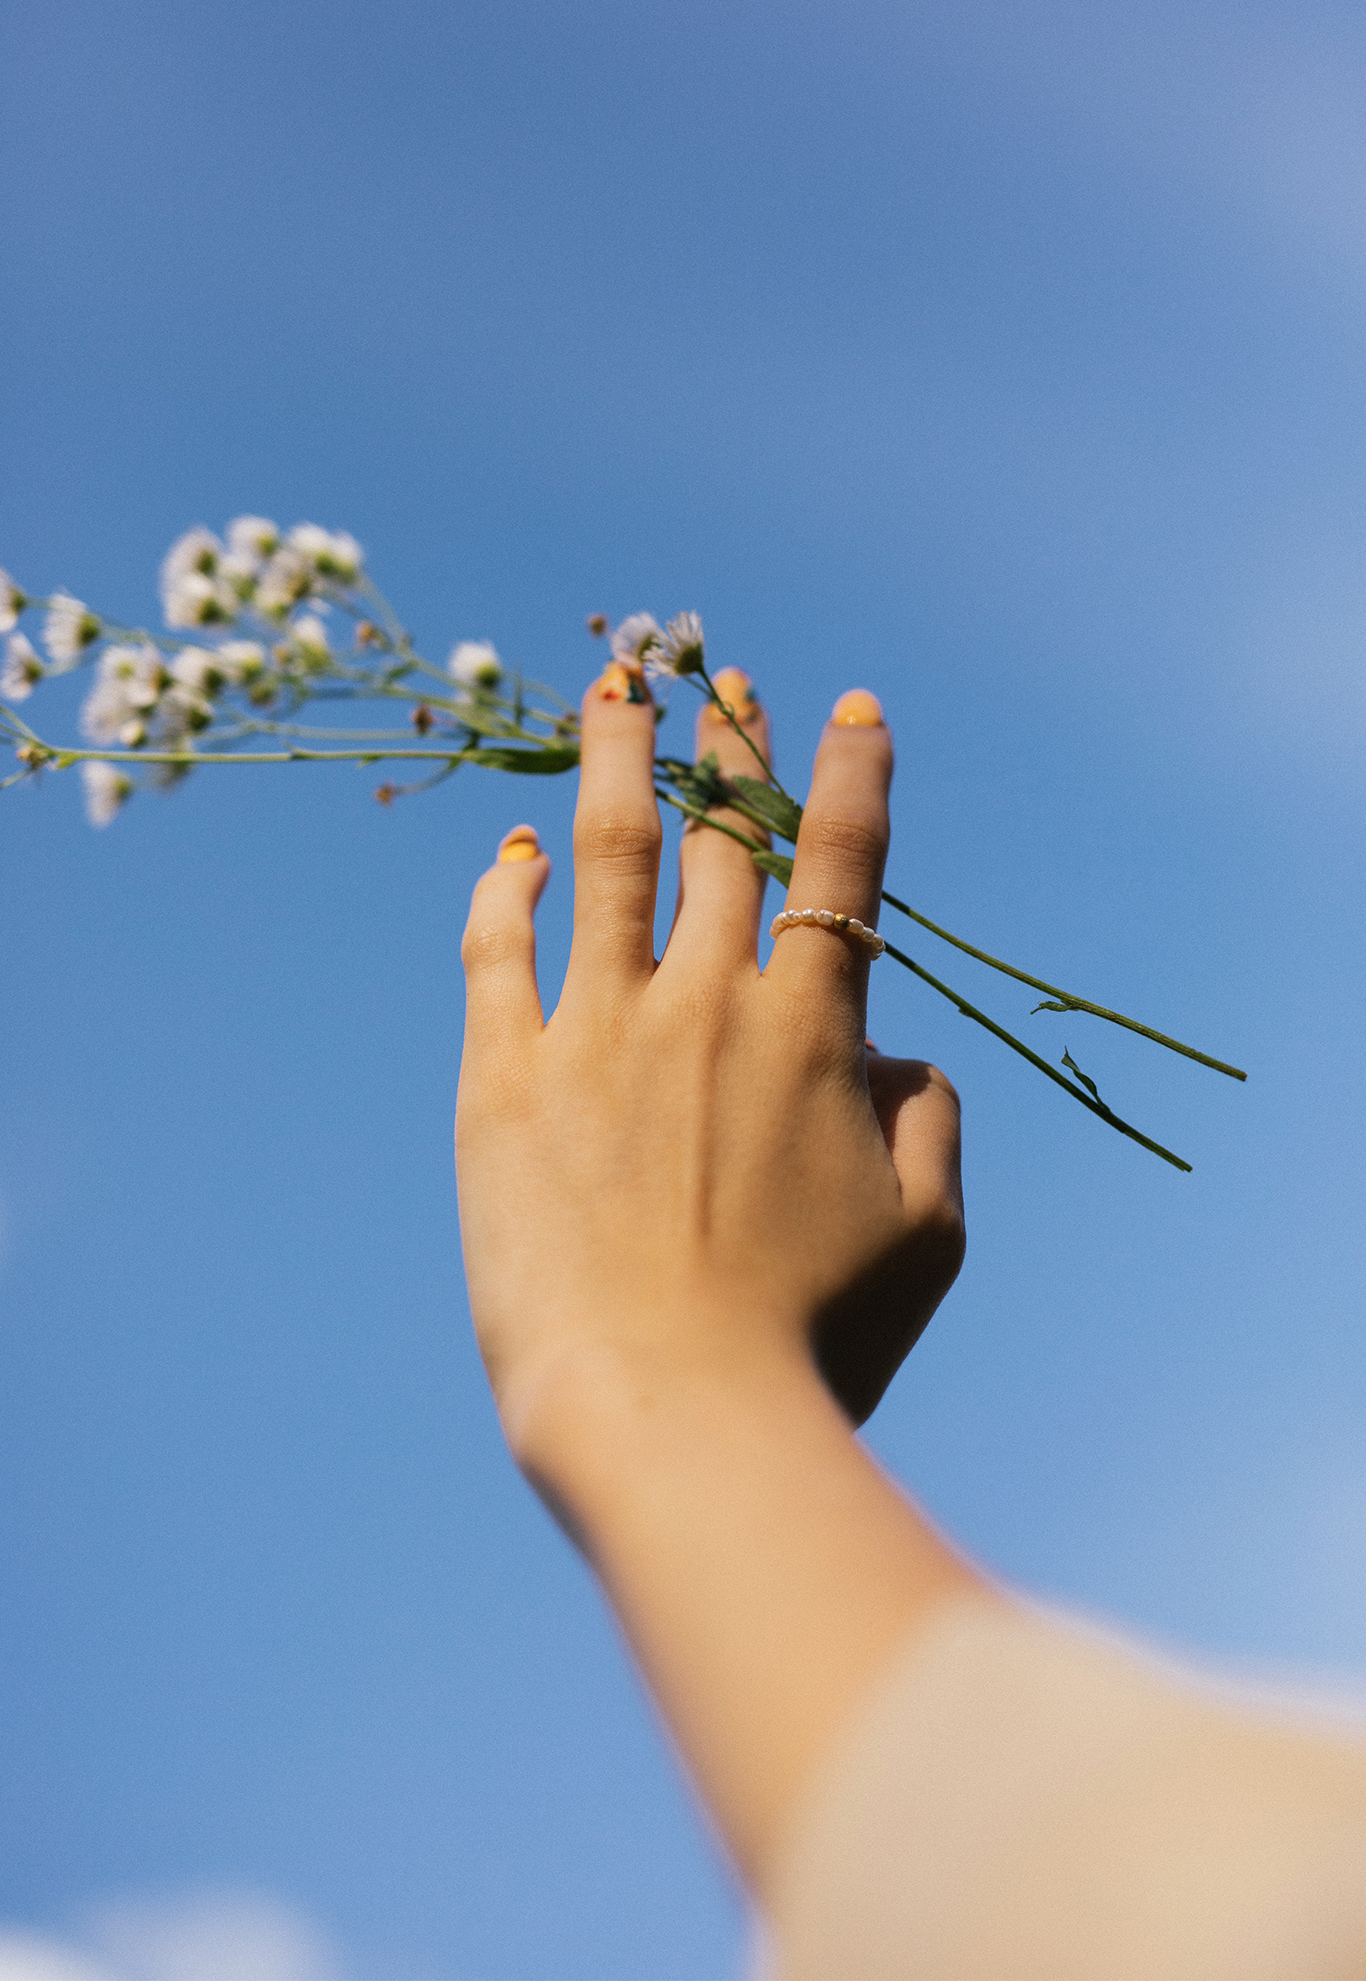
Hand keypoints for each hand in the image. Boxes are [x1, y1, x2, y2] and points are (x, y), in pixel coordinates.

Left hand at [456, 667, 964, 1448]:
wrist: (672, 1410)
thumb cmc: (820, 1341)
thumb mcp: (927, 1235)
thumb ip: (931, 1120)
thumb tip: (901, 1057)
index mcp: (814, 1028)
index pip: (843, 863)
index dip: (852, 774)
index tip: (852, 704)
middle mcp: (708, 1000)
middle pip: (722, 836)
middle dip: (729, 745)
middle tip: (719, 674)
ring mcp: (598, 1029)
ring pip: (609, 854)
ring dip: (617, 759)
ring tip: (616, 688)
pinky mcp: (506, 1079)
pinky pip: (501, 952)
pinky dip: (509, 888)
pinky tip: (516, 851)